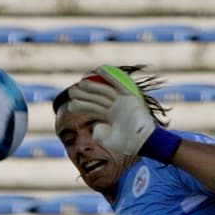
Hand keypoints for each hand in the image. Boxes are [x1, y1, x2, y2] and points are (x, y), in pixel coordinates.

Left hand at [66, 65, 180, 161]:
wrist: (144, 142)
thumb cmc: (128, 144)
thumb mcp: (108, 141)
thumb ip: (99, 134)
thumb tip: (95, 126)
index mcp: (113, 117)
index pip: (95, 108)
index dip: (82, 105)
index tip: (70, 103)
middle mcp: (118, 107)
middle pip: (98, 98)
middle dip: (84, 95)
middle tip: (71, 91)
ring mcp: (124, 101)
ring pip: (105, 91)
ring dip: (93, 86)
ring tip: (81, 83)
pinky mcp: (131, 97)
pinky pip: (119, 84)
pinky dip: (110, 76)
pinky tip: (98, 70)